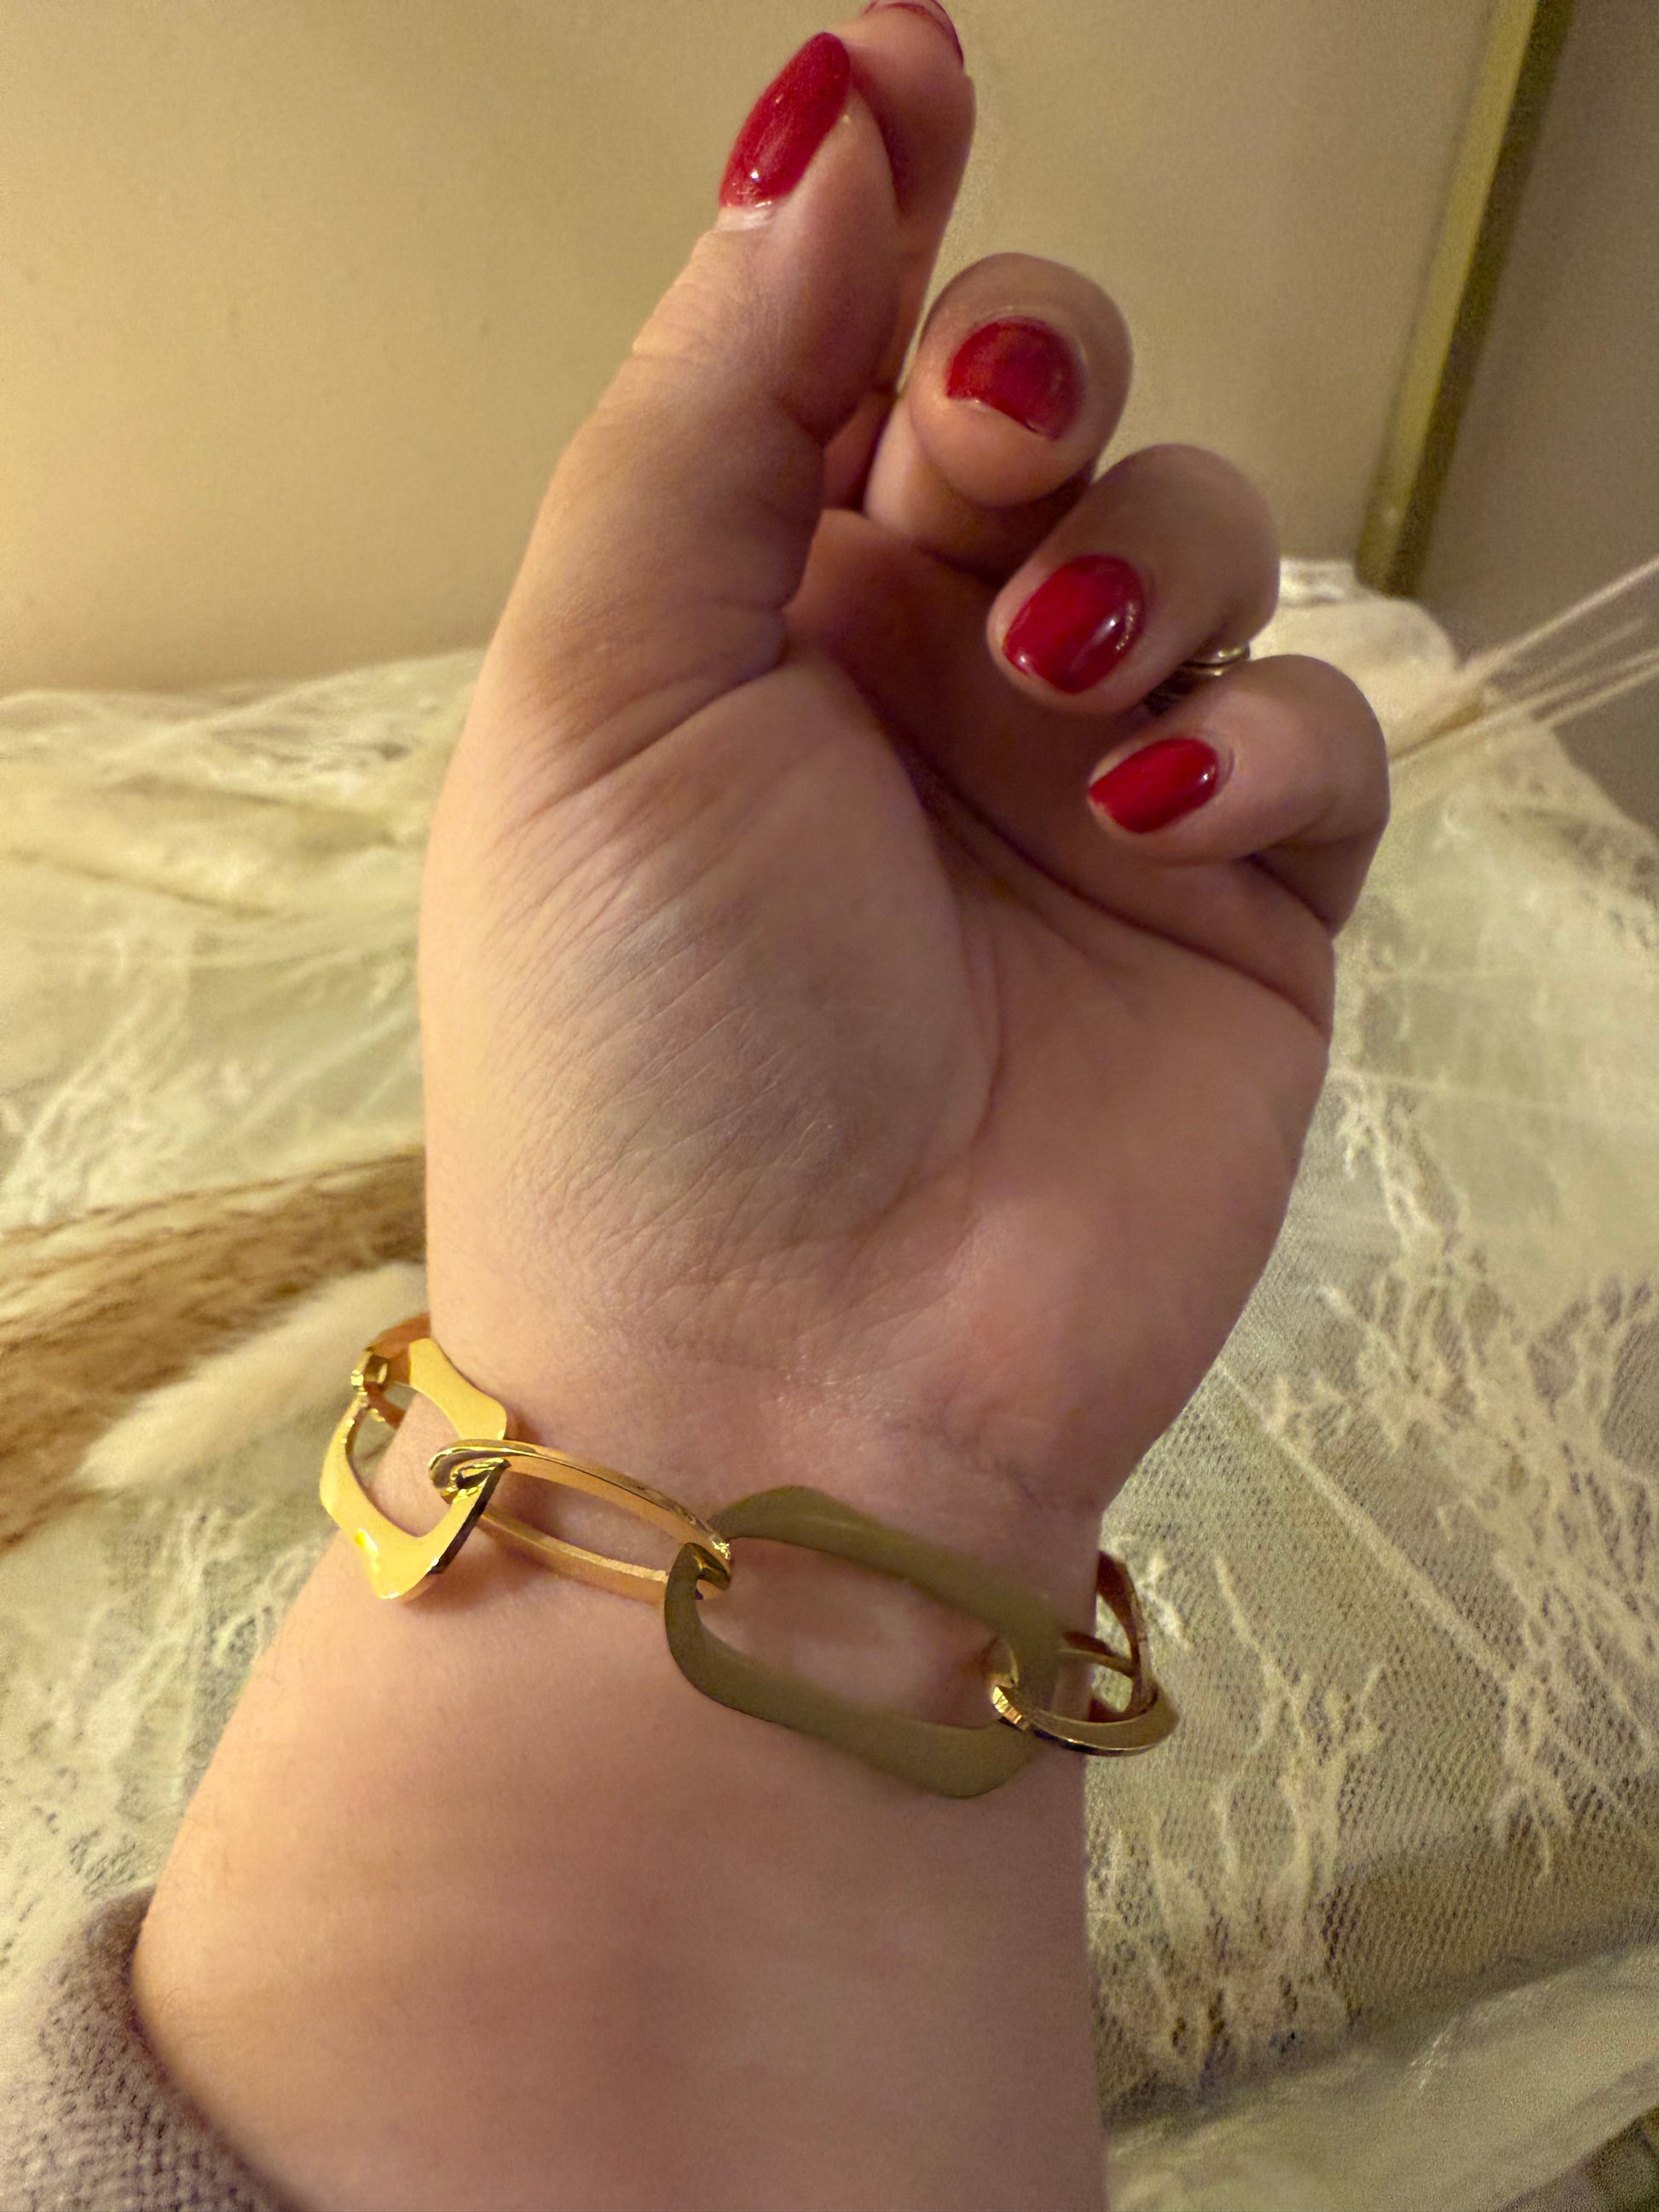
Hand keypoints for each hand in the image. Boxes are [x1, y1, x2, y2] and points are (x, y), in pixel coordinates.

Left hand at [418, 0, 1386, 1608]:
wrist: (779, 1374)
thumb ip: (705, 410)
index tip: (916, 64)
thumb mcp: (602, 694)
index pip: (837, 350)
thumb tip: (816, 138)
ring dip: (1143, 563)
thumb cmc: (642, 1051)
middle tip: (984, 426)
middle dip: (1032, 370)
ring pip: (1199, 537)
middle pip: (1045, 405)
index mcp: (745, 616)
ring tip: (1047, 679)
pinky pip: (1304, 735)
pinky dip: (1250, 741)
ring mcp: (1085, 791)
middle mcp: (919, 681)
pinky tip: (1144, 819)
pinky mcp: (1235, 908)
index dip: (884, 201)